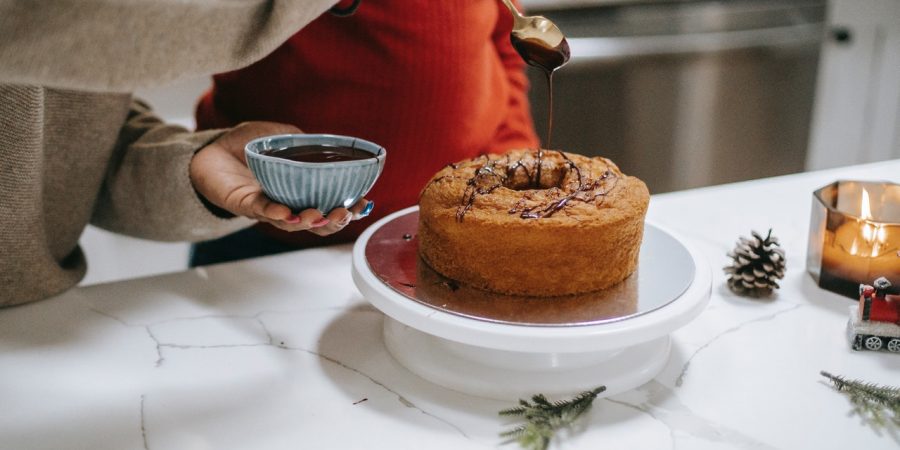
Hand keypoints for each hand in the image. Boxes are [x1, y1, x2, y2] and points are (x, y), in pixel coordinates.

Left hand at [189, 121, 371, 234]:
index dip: (348, 210)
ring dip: (309, 221)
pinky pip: (261, 211)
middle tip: (346, 213)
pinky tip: (288, 212)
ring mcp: (264, 207)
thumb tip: (325, 145)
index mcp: (299, 192)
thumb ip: (303, 142)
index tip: (364, 205)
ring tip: (322, 214)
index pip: (328, 207)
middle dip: (334, 222)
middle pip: (315, 223)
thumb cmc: (244, 145)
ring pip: (291, 223)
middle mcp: (285, 204)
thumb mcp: (282, 136)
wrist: (207, 150)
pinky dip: (276, 213)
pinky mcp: (242, 203)